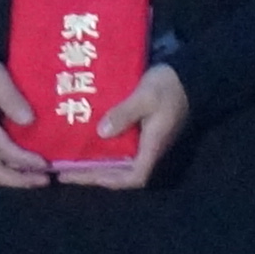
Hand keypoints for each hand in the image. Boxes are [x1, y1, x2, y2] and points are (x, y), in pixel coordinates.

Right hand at [0, 54, 53, 189]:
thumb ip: (10, 97)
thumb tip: (28, 120)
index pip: (2, 149)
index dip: (24, 160)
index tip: (45, 163)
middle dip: (21, 180)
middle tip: (46, 180)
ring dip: (18, 178)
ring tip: (43, 177)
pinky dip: (14, 169)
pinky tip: (31, 166)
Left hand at [62, 64, 189, 189]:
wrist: (189, 73)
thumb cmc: (168, 86)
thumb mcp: (144, 97)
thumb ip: (124, 114)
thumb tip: (101, 133)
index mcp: (153, 146)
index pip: (134, 177)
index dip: (109, 180)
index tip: (83, 176)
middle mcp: (149, 149)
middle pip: (121, 173)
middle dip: (93, 175)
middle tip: (64, 172)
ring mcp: (147, 141)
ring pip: (119, 161)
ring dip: (96, 163)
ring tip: (69, 159)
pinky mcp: (143, 131)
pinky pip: (120, 146)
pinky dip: (103, 148)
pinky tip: (86, 140)